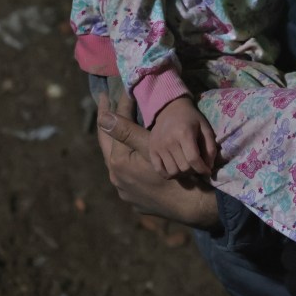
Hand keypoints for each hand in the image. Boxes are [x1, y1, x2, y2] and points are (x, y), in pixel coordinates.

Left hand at [96, 92, 218, 228]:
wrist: (193, 205)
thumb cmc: (175, 171)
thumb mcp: (152, 147)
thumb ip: (127, 131)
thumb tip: (102, 118)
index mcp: (118, 163)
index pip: (112, 128)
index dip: (115, 106)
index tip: (115, 90)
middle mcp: (116, 179)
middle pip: (107, 144)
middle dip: (106, 122)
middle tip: (103, 101)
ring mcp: (124, 191)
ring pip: (117, 161)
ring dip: (118, 143)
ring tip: (119, 126)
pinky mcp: (134, 200)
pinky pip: (127, 175)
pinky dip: (128, 160)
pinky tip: (135, 155)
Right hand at [149, 96, 217, 178]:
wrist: (170, 109)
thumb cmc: (191, 119)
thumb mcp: (205, 128)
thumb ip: (210, 147)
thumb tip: (209, 167)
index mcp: (184, 133)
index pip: (193, 159)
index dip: (202, 169)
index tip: (207, 172)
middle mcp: (169, 141)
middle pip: (183, 167)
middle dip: (194, 171)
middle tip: (197, 166)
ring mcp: (158, 147)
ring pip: (172, 172)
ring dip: (182, 174)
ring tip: (187, 167)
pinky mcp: (151, 150)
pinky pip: (159, 171)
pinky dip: (169, 174)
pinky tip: (176, 169)